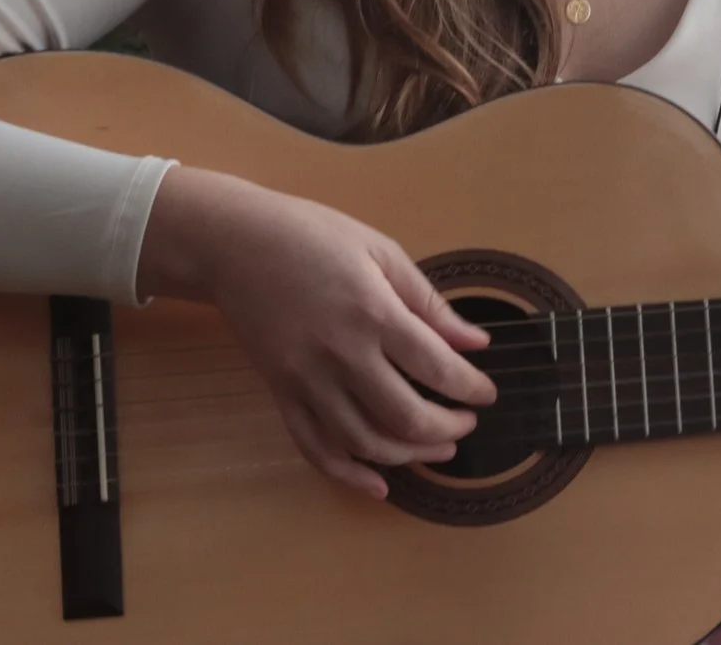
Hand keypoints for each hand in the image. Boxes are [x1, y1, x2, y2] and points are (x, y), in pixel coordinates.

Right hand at [138, 167, 496, 499]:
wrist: (234, 244)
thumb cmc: (312, 236)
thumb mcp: (380, 251)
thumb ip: (428, 302)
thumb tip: (475, 343)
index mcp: (373, 312)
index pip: (437, 368)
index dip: (471, 389)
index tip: (486, 394)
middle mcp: (341, 355)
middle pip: (405, 417)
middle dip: (448, 429)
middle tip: (466, 423)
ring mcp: (306, 380)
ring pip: (364, 442)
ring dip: (408, 456)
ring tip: (436, 448)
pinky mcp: (280, 394)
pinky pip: (315, 447)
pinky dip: (349, 474)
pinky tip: (378, 484)